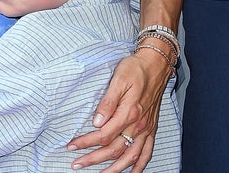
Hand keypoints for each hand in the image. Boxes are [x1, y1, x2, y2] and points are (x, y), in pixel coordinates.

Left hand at [67, 51, 169, 171]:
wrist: (155, 66)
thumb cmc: (135, 69)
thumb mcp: (118, 79)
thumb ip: (108, 102)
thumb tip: (97, 122)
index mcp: (128, 113)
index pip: (103, 135)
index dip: (86, 142)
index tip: (72, 145)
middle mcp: (138, 125)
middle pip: (114, 149)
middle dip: (94, 159)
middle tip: (77, 164)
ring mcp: (146, 129)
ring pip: (129, 157)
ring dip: (114, 169)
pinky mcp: (151, 129)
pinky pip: (147, 154)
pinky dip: (139, 166)